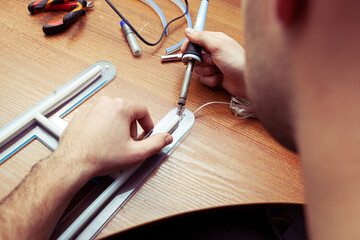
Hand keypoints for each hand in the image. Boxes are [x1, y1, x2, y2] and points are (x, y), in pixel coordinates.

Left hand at [54, 97, 172, 177]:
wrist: (73, 163)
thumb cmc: (99, 156)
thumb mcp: (136, 153)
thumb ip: (155, 144)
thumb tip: (165, 138)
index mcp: (120, 107)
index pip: (143, 110)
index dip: (147, 123)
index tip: (146, 132)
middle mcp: (106, 103)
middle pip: (128, 111)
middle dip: (131, 127)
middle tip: (128, 143)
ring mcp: (92, 108)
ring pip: (113, 114)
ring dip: (117, 127)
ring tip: (113, 144)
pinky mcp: (81, 115)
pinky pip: (99, 117)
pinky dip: (103, 127)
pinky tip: (102, 142)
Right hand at [181, 28, 246, 96]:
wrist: (248, 80)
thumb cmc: (237, 61)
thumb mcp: (218, 45)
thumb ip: (201, 37)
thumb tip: (188, 31)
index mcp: (215, 41)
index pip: (196, 40)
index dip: (189, 46)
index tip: (185, 51)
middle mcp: (214, 52)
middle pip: (196, 56)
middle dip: (201, 61)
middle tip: (210, 61)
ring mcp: (215, 65)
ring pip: (199, 69)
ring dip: (207, 71)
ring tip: (218, 70)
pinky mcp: (215, 76)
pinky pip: (205, 79)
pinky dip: (211, 80)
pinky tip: (220, 78)